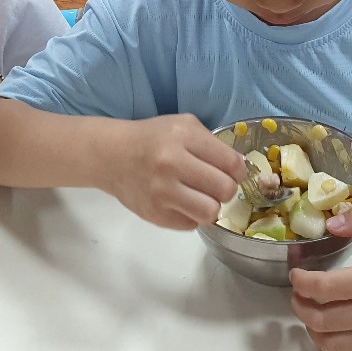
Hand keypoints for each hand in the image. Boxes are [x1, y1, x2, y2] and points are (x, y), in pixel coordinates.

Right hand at [99, 115, 245, 229]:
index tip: (233, 172)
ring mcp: (161, 192)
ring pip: (210, 212)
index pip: (231, 163)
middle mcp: (172, 164)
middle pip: (225, 189)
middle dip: (227, 189)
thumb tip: (239, 169)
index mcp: (183, 137)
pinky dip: (191, 215)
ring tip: (202, 197)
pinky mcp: (155, 214)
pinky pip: (191, 224)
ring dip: (211, 206)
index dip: (238, 171)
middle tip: (217, 185)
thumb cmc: (153, 138)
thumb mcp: (184, 125)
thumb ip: (213, 144)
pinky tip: (182, 202)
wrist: (112, 155)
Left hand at [289, 206, 351, 350]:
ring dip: (311, 329)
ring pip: (331, 345)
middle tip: (299, 292)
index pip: (325, 288)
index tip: (296, 273)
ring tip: (311, 310)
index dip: (302, 281)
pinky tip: (328, 333)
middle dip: (299, 305)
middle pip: (322, 319)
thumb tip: (330, 223)